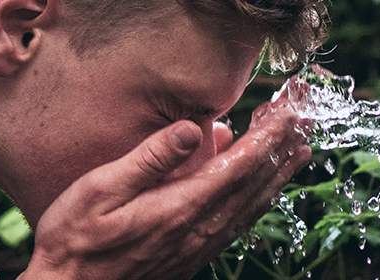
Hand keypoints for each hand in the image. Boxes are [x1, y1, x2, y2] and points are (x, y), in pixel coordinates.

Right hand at [20, 97, 311, 278]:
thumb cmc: (74, 239)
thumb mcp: (101, 189)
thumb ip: (150, 158)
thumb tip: (192, 130)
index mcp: (180, 207)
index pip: (239, 166)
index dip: (268, 137)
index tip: (289, 112)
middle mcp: (198, 230)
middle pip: (254, 186)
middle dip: (281, 152)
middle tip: (304, 124)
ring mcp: (196, 247)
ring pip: (250, 208)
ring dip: (276, 177)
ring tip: (298, 153)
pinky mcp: (189, 258)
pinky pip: (236, 225)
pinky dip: (256, 202)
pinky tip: (259, 193)